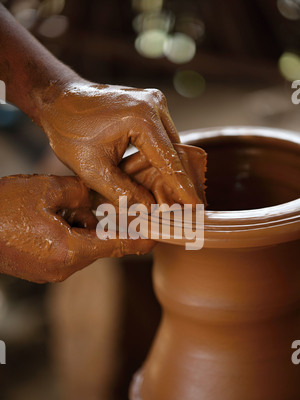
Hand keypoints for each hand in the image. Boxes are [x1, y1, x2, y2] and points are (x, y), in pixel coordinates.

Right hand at [0, 175, 153, 282]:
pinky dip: (69, 236)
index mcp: (70, 250)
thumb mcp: (45, 190)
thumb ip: (79, 192)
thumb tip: (95, 196)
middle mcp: (65, 268)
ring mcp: (52, 273)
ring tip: (62, 207)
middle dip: (102, 223)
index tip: (157, 236)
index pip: (118, 247)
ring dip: (82, 228)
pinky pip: (68, 252)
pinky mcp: (42, 271)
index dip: (140, 240)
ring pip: (83, 247)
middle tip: (99, 202)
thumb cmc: (3, 209)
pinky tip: (52, 218)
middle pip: (100, 245)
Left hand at [38, 81, 199, 206]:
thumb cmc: (69, 131)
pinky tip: (157, 175)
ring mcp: (153, 101)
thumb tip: (149, 210)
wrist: (58, 99)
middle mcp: (154, 105)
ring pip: (170, 144)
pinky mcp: (149, 104)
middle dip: (179, 180)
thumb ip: (123, 192)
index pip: (169, 161)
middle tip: (186, 206)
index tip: (196, 206)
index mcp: (142, 118)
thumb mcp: (92, 170)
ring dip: (169, 169)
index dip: (182, 188)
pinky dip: (160, 156)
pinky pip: (162, 136)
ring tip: (171, 196)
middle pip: (175, 152)